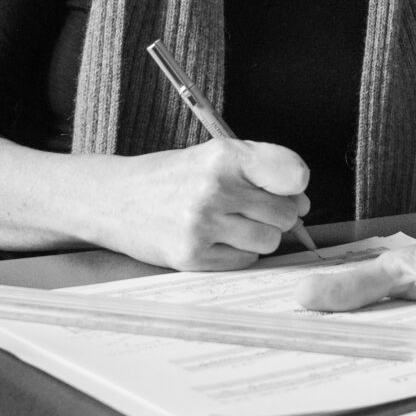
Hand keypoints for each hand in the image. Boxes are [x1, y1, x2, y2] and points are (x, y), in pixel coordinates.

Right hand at [97, 137, 312, 271]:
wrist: (114, 199)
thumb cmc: (170, 177)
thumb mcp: (212, 155)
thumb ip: (258, 170)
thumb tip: (302, 202)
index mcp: (223, 156)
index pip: (292, 173)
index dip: (297, 186)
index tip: (289, 189)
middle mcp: (214, 189)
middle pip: (285, 214)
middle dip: (276, 214)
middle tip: (249, 208)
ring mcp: (202, 225)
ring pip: (269, 241)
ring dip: (258, 236)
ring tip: (231, 223)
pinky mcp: (191, 256)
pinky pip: (245, 260)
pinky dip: (237, 252)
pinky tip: (215, 238)